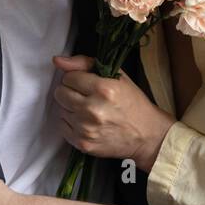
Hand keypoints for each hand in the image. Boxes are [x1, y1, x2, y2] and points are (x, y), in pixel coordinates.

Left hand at [52, 55, 175, 171]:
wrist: (146, 135)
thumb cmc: (132, 103)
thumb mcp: (117, 76)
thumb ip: (85, 63)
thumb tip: (57, 61)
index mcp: (103, 89)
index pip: (68, 77)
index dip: (77, 78)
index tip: (86, 83)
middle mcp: (92, 109)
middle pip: (60, 93)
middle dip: (71, 92)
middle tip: (86, 96)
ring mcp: (86, 129)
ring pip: (60, 109)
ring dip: (71, 108)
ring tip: (88, 110)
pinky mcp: (82, 144)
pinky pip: (62, 126)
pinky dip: (71, 123)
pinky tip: (86, 122)